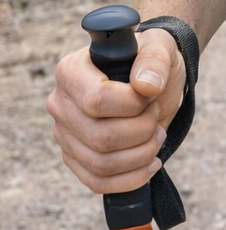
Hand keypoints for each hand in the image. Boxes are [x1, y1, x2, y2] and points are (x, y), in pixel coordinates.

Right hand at [47, 28, 185, 194]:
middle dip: (143, 130)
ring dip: (141, 154)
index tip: (150, 93)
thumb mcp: (161, 47)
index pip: (97, 100)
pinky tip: (151, 162)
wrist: (152, 82)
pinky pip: (97, 182)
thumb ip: (155, 60)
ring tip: (157, 134)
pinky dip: (131, 178)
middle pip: (101, 137)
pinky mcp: (75, 158)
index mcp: (71, 71)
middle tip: (156, 113)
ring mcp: (65, 135)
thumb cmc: (151, 62)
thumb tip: (147, 85)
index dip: (133, 104)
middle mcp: (60, 105)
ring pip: (101, 163)